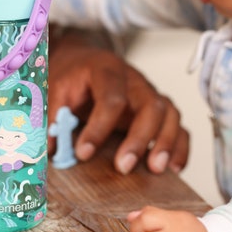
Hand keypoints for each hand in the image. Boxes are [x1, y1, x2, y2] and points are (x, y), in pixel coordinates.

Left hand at [48, 36, 188, 174]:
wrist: (83, 61)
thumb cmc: (71, 77)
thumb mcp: (54, 89)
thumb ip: (52, 117)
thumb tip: (51, 150)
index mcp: (106, 70)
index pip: (111, 97)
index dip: (98, 127)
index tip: (82, 153)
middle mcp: (134, 81)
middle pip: (150, 105)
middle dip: (139, 138)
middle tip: (124, 167)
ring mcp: (149, 94)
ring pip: (170, 114)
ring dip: (165, 143)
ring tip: (156, 169)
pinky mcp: (158, 111)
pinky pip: (178, 126)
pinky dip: (179, 147)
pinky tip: (173, 168)